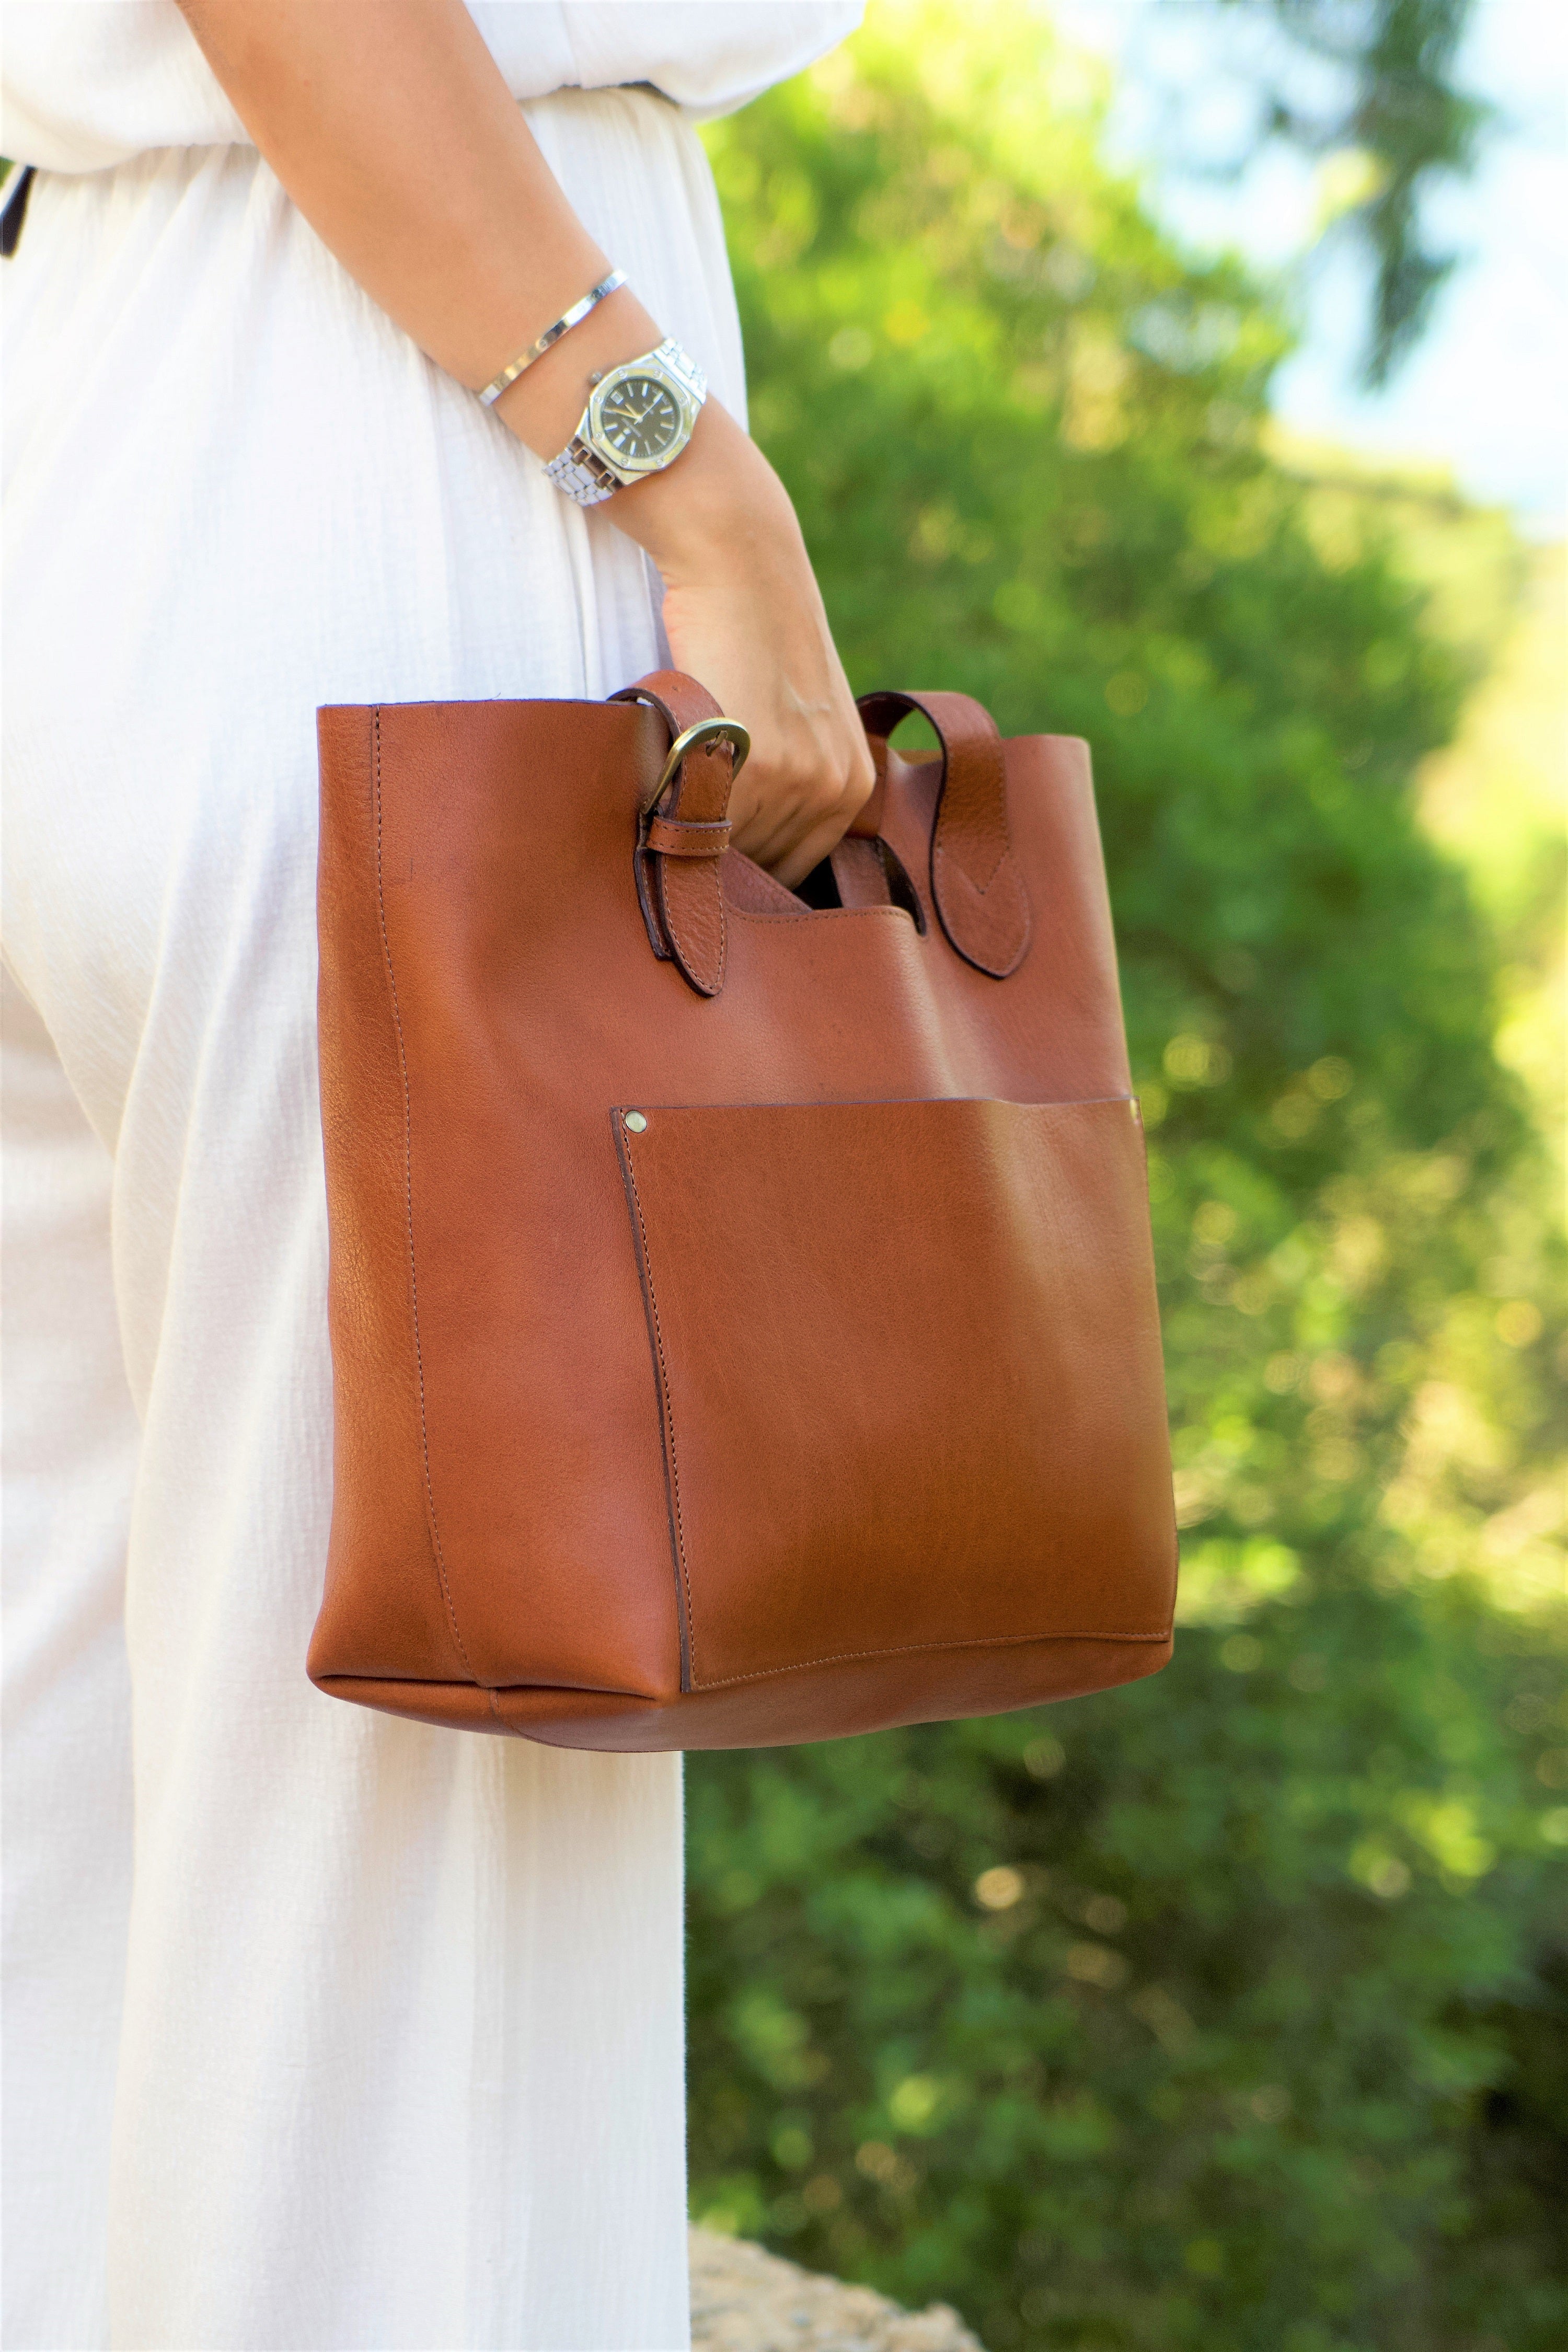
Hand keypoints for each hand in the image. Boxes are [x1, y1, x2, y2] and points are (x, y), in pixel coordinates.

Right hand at [613, 403, 875, 888]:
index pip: (796, 869)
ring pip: (732, 849)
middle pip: (763, 867)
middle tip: (683, 833)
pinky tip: (659, 781)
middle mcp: (835, 787)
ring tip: (669, 800)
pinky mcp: (757, 762)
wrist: (744, 566)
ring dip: (695, 839)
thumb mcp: (799, 720)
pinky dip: (675, 813)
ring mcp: (799, 778)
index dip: (749, 871)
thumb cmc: (759, 638)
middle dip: (723, 858)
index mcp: (854, 784)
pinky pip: (706, 823)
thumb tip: (741, 852)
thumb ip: (788, 784)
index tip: (715, 862)